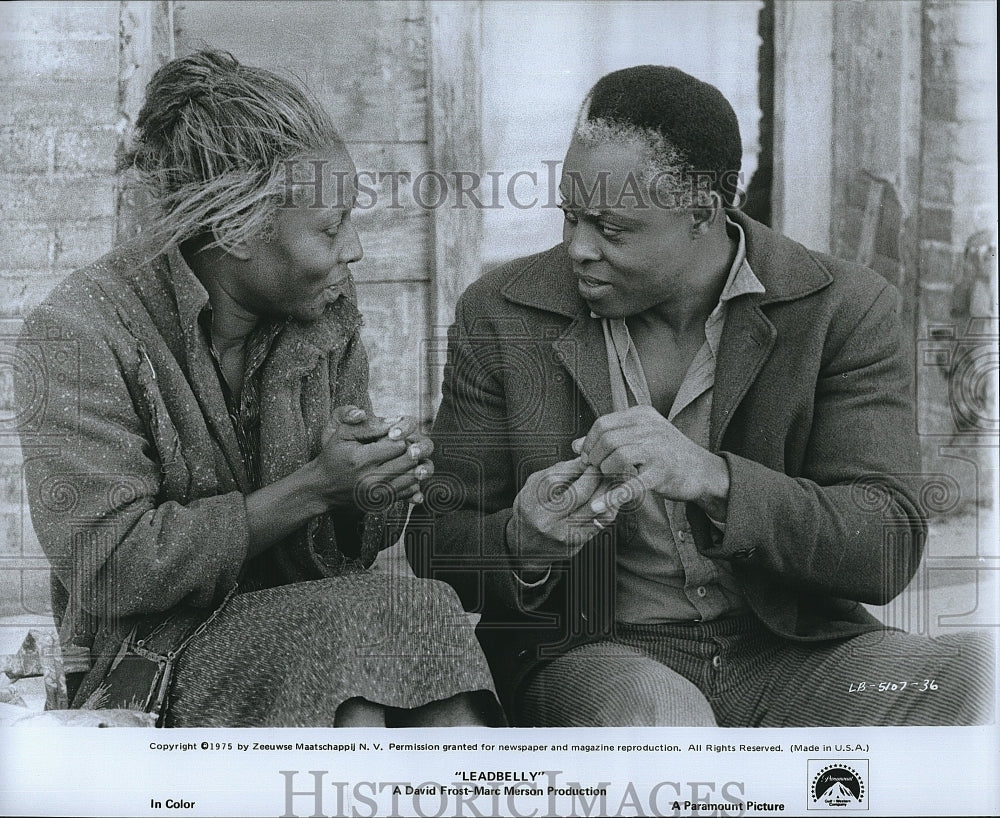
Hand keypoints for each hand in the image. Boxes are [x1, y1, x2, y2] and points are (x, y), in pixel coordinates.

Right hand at [311, 406, 434, 509]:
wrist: (322, 488)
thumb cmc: (333, 456)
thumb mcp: (343, 434)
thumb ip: (368, 425)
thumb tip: (394, 421)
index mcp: (362, 459)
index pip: (398, 445)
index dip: (401, 437)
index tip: (396, 436)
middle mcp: (371, 479)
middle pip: (409, 461)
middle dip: (410, 450)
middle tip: (405, 445)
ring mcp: (378, 494)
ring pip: (413, 477)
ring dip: (413, 465)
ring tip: (405, 457)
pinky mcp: (382, 503)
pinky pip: (409, 491)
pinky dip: (411, 479)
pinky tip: (403, 471)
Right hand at [508, 457, 617, 572]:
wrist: (525, 545)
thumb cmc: (530, 509)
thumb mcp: (534, 486)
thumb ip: (556, 472)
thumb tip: (583, 459)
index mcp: (532, 503)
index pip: (555, 480)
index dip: (575, 467)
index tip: (587, 459)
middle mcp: (546, 521)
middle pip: (577, 494)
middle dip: (594, 477)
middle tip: (602, 467)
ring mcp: (562, 535)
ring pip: (594, 509)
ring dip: (605, 491)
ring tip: (609, 479)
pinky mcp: (576, 544)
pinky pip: (600, 523)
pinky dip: (608, 506)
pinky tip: (609, 497)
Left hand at [574, 405, 729, 521]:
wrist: (702, 471)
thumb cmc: (668, 454)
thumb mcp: (640, 437)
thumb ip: (610, 438)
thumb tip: (576, 445)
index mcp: (642, 415)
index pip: (603, 423)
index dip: (589, 442)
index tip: (588, 456)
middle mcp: (650, 427)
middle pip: (606, 439)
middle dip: (595, 458)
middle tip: (598, 469)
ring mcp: (657, 449)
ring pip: (615, 456)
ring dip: (605, 471)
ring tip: (609, 478)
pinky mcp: (661, 472)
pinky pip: (630, 484)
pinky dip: (612, 496)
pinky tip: (599, 505)